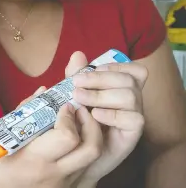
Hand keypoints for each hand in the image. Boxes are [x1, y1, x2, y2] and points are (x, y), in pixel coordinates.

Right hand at [0, 86, 102, 187]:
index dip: (68, 117)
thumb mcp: (1, 136)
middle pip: (90, 149)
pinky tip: (75, 139)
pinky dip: (84, 150)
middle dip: (91, 124)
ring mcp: (62, 185)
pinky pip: (86, 168)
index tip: (64, 105)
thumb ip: (24, 111)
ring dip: (91, 136)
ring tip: (80, 122)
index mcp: (35, 159)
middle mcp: (54, 175)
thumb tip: (43, 92)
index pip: (67, 137)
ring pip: (93, 160)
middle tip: (80, 109)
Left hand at [67, 51, 147, 185]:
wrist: (75, 152)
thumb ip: (76, 74)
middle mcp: (132, 99)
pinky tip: (94, 115)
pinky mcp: (132, 134)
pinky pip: (133, 119)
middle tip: (76, 84)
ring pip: (130, 96)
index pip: (134, 70)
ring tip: (79, 99)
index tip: (92, 69)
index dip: (116, 66)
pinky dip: (112, 114)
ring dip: (101, 95)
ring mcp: (134, 116)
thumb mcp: (73, 93)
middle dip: (100, 78)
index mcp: (122, 87)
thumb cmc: (77, 118)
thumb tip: (77, 55)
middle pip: (129, 79)